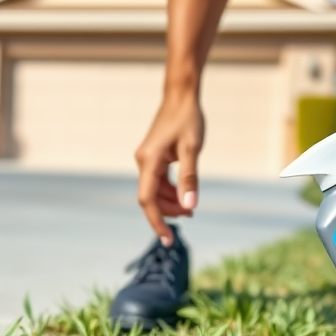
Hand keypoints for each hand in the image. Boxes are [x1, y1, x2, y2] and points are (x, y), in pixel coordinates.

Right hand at [134, 91, 203, 245]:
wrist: (181, 96)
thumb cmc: (188, 119)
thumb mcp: (192, 149)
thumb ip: (189, 179)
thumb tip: (190, 206)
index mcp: (149, 161)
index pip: (148, 200)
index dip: (156, 222)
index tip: (167, 239)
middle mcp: (143, 162)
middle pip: (150, 198)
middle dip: (168, 212)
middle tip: (190, 217)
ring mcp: (147, 160)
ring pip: (155, 191)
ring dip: (171, 202)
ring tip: (190, 208)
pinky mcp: (153, 157)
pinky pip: (158, 181)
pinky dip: (170, 191)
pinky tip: (184, 195)